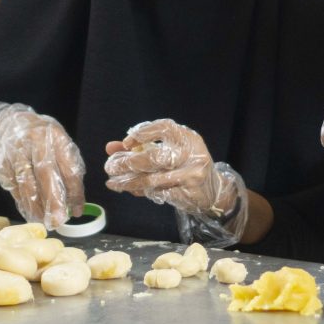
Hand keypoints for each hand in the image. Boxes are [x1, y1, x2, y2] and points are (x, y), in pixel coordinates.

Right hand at [0, 103, 85, 228]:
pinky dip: (22, 201)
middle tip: (59, 221)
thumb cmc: (38, 139)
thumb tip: (74, 199)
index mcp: (56, 137)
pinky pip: (13, 185)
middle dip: (53, 200)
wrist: (3, 125)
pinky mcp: (1, 161)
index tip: (77, 211)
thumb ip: (66, 166)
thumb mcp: (56, 143)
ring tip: (44, 220)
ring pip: (26, 182)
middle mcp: (36, 141)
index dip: (75, 192)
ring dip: (35, 205)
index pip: (69, 168)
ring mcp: (16, 151)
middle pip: (46, 174)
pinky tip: (30, 212)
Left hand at [104, 119, 246, 246]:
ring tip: (112, 182)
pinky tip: (130, 190)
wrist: (213, 191)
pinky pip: (157, 194)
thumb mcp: (169, 150)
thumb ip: (142, 147)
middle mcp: (191, 155)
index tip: (125, 143)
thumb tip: (110, 147)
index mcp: (187, 138)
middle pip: (154, 158)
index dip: (142, 134)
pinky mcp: (187, 194)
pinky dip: (141, 192)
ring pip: (152, 180)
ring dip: (128, 182)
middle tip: (110, 166)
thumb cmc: (186, 165)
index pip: (163, 129)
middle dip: (127, 163)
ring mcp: (190, 176)